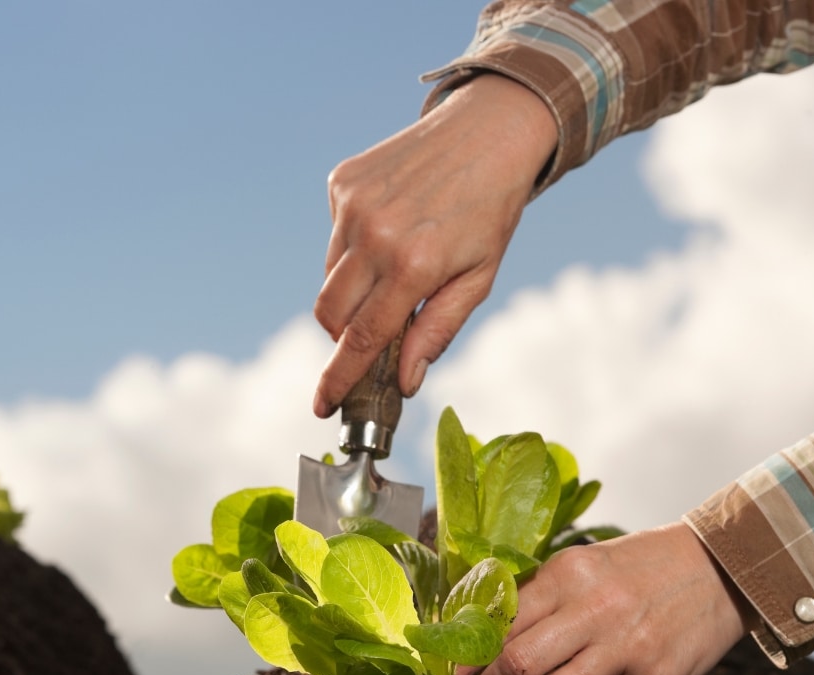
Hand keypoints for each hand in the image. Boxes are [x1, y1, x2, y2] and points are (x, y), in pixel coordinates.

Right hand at [312, 74, 558, 417]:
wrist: (489, 129)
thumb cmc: (491, 209)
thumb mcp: (478, 277)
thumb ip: (438, 331)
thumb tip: (406, 381)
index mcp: (414, 265)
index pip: (363, 338)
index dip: (339, 377)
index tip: (322, 405)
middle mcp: (375, 234)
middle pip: (331, 314)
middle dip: (344, 335)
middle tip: (374, 331)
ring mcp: (353, 205)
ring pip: (329, 277)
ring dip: (353, 289)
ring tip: (396, 263)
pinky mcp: (342, 183)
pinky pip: (333, 236)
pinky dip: (354, 247)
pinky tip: (390, 226)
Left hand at [455, 522, 754, 674]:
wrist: (718, 569)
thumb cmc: (636, 568)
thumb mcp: (582, 565)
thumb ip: (537, 596)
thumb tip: (484, 635)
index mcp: (568, 575)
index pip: (502, 624)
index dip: (470, 657)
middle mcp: (595, 611)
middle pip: (519, 665)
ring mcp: (626, 649)